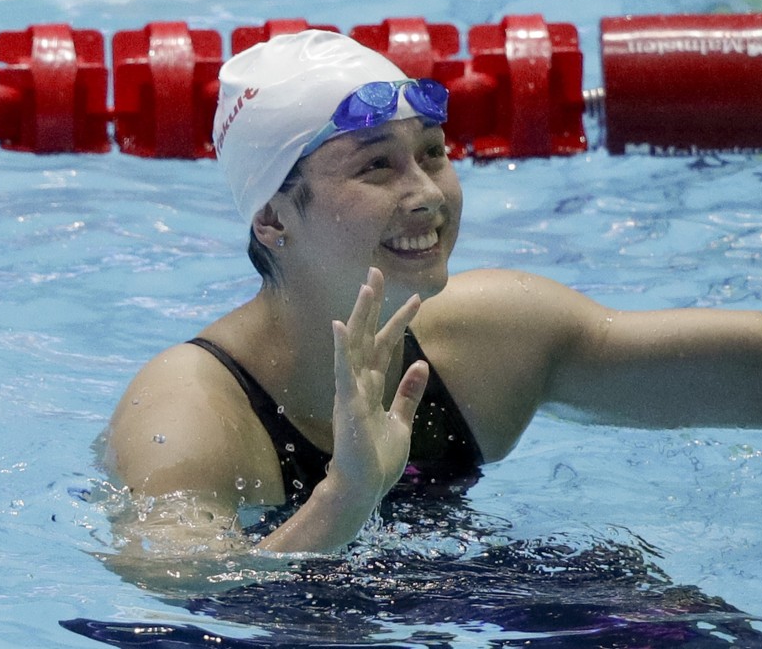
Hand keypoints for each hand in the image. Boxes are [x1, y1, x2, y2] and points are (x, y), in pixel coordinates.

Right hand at [328, 267, 427, 498]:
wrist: (362, 491)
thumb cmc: (377, 461)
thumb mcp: (400, 422)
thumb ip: (408, 394)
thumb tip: (421, 365)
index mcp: (370, 387)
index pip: (386, 345)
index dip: (399, 321)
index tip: (417, 298)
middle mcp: (357, 384)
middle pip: (367, 335)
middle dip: (373, 304)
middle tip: (377, 270)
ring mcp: (349, 392)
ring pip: (355, 345)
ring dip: (360, 314)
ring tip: (366, 285)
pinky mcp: (347, 406)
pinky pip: (343, 372)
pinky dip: (341, 348)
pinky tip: (340, 325)